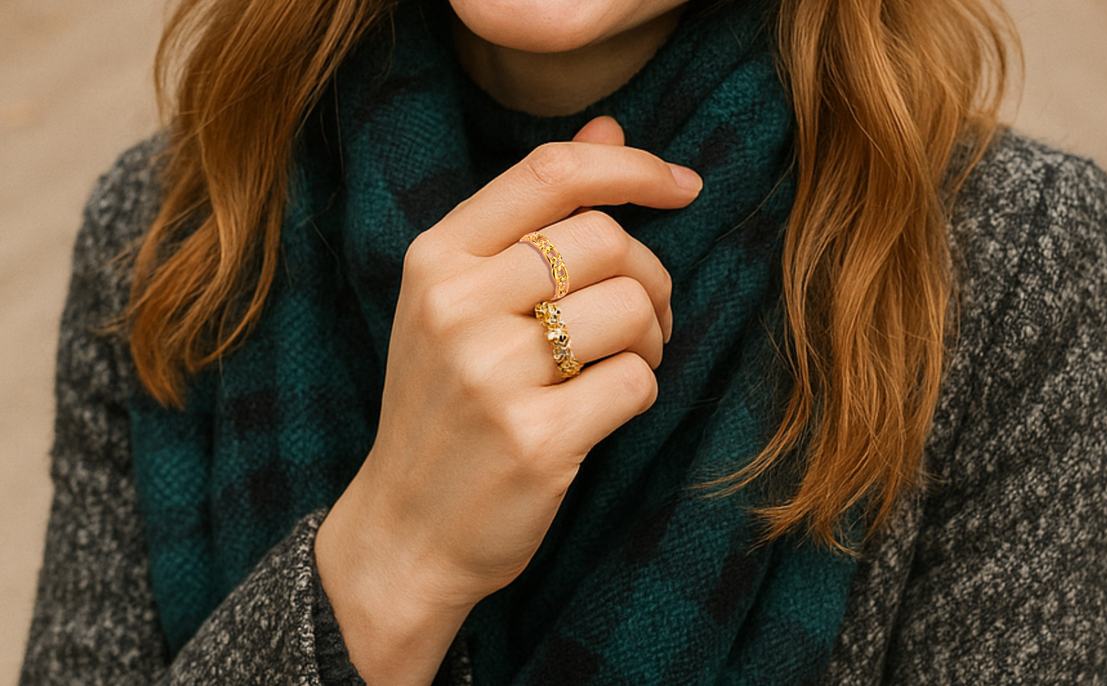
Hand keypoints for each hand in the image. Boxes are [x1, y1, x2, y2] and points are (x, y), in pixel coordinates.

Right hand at [315, 117, 701, 683]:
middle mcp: (456, 305)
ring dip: (653, 339)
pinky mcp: (535, 437)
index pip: (549, 171)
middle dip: (651, 276)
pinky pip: (638, 381)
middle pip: (606, 240)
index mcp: (436, 259)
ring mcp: (491, 373)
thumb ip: (531, 214)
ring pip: (633, 308)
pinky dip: (641, 391)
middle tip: (645, 320)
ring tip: (624, 365)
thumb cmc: (444, 406)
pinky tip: (606, 410)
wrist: (405, 531)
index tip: (683, 185)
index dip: (631, 166)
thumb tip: (608, 127)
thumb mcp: (460, 301)